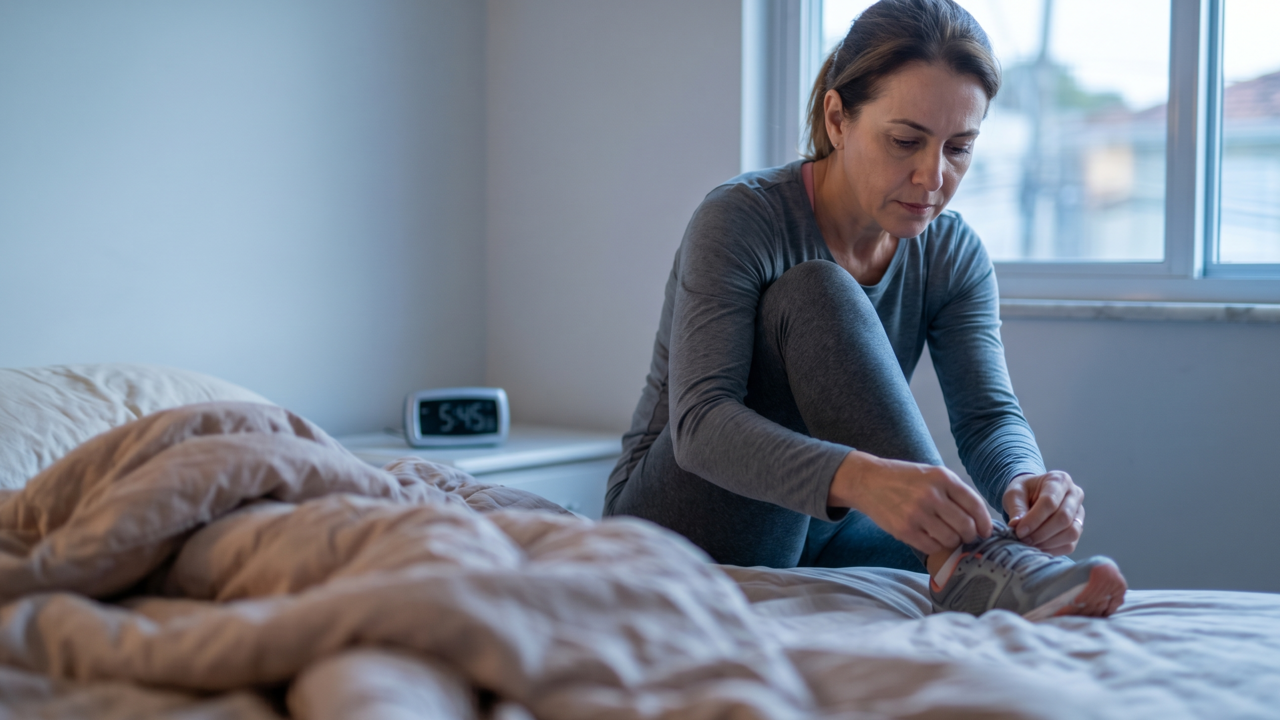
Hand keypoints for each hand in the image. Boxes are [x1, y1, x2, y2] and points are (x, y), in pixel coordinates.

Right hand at [828, 450, 992, 554]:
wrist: (867, 480)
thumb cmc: (903, 478)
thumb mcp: (931, 474)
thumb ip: (954, 491)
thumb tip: (978, 519)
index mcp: (942, 478)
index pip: (975, 505)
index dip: (984, 523)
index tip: (985, 531)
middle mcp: (932, 495)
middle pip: (966, 526)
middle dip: (970, 535)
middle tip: (965, 536)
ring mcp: (917, 513)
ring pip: (950, 539)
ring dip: (951, 542)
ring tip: (944, 535)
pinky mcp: (904, 529)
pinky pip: (932, 547)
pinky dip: (935, 546)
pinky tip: (930, 538)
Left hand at [1002, 471, 1083, 554]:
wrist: (1032, 494)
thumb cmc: (1024, 491)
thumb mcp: (1014, 494)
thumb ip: (1016, 509)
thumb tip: (1016, 526)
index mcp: (1059, 480)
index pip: (1050, 502)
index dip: (1034, 519)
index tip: (1018, 531)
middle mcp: (1074, 494)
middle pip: (1064, 518)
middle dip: (1041, 533)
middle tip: (1022, 539)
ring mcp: (1079, 513)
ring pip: (1071, 533)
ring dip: (1048, 542)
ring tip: (1029, 544)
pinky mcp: (1078, 528)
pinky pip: (1070, 544)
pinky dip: (1053, 549)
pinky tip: (1038, 547)